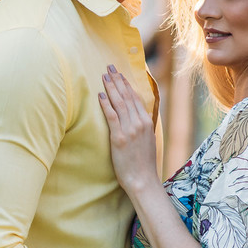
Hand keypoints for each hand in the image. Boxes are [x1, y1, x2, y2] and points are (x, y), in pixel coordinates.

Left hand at [98, 66, 158, 193]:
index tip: (120, 74)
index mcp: (147, 123)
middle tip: (110, 67)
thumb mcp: (146, 141)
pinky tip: (101, 94)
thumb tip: (135, 117)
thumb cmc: (142, 164)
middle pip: (127, 96)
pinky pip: (112, 117)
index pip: (136, 98)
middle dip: (118, 80)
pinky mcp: (119, 138)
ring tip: (104, 75)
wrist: (143, 180)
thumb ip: (141, 127)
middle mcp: (139, 123)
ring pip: (120, 103)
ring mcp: (130, 130)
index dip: (127, 84)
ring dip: (111, 87)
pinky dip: (106, 104)